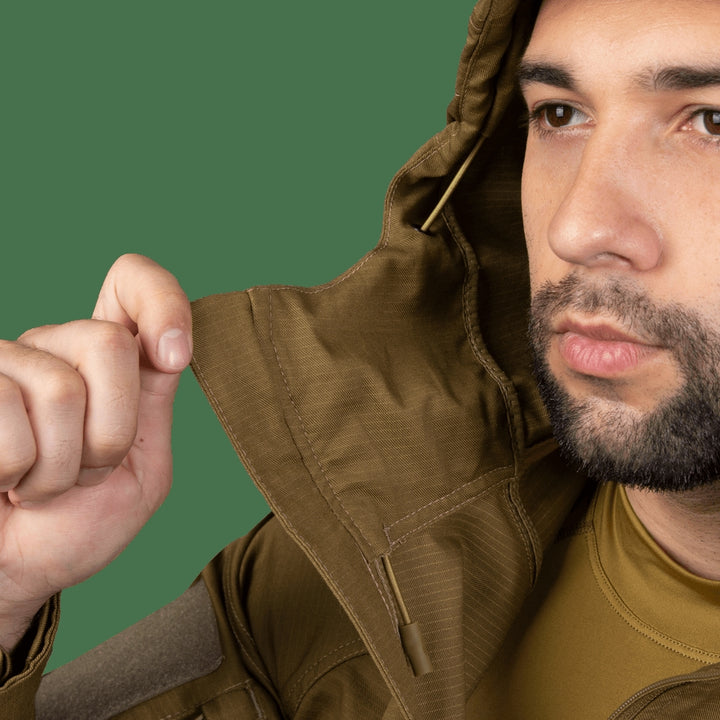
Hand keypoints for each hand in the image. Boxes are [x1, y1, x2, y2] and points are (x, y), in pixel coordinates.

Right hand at [0, 254, 191, 649]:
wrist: (14, 570)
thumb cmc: (78, 523)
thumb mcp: (141, 468)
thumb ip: (153, 404)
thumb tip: (167, 343)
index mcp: (111, 362)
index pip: (132, 284)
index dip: (161, 301)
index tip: (173, 356)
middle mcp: (58, 347)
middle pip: (109, 343)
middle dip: (110, 431)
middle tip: (87, 469)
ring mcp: (7, 363)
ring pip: (61, 389)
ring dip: (63, 464)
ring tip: (43, 482)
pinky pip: (6, 414)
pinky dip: (20, 470)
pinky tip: (7, 480)